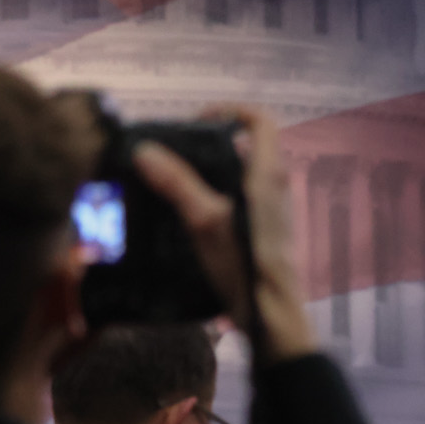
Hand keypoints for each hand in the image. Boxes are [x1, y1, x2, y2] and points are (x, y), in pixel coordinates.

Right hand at [134, 108, 316, 364]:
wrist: (272, 313)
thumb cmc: (245, 264)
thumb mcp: (205, 221)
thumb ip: (177, 184)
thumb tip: (146, 152)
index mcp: (268, 174)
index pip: (261, 120)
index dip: (231, 110)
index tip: (199, 119)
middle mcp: (278, 186)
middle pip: (249, 144)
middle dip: (212, 140)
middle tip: (179, 151)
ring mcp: (274, 208)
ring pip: (244, 171)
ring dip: (213, 168)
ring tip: (177, 179)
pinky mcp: (266, 228)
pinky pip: (243, 196)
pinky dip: (218, 191)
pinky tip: (191, 211)